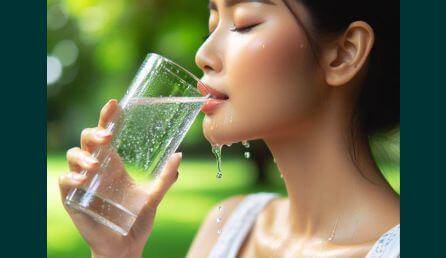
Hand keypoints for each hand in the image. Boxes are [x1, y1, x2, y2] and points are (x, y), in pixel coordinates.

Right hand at [59, 99, 181, 257]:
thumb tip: (179, 156)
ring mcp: (84, 182)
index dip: (108, 117)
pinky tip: (83, 181)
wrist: (126, 246)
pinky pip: (65, 181)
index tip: (115, 104)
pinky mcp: (73, 198)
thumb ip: (166, 178)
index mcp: (114, 163)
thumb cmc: (137, 220)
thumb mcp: (153, 197)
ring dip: (83, 156)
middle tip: (108, 137)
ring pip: (73, 156)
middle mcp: (97, 168)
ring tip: (96, 166)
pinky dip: (71, 178)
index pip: (108, 134)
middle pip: (88, 139)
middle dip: (94, 133)